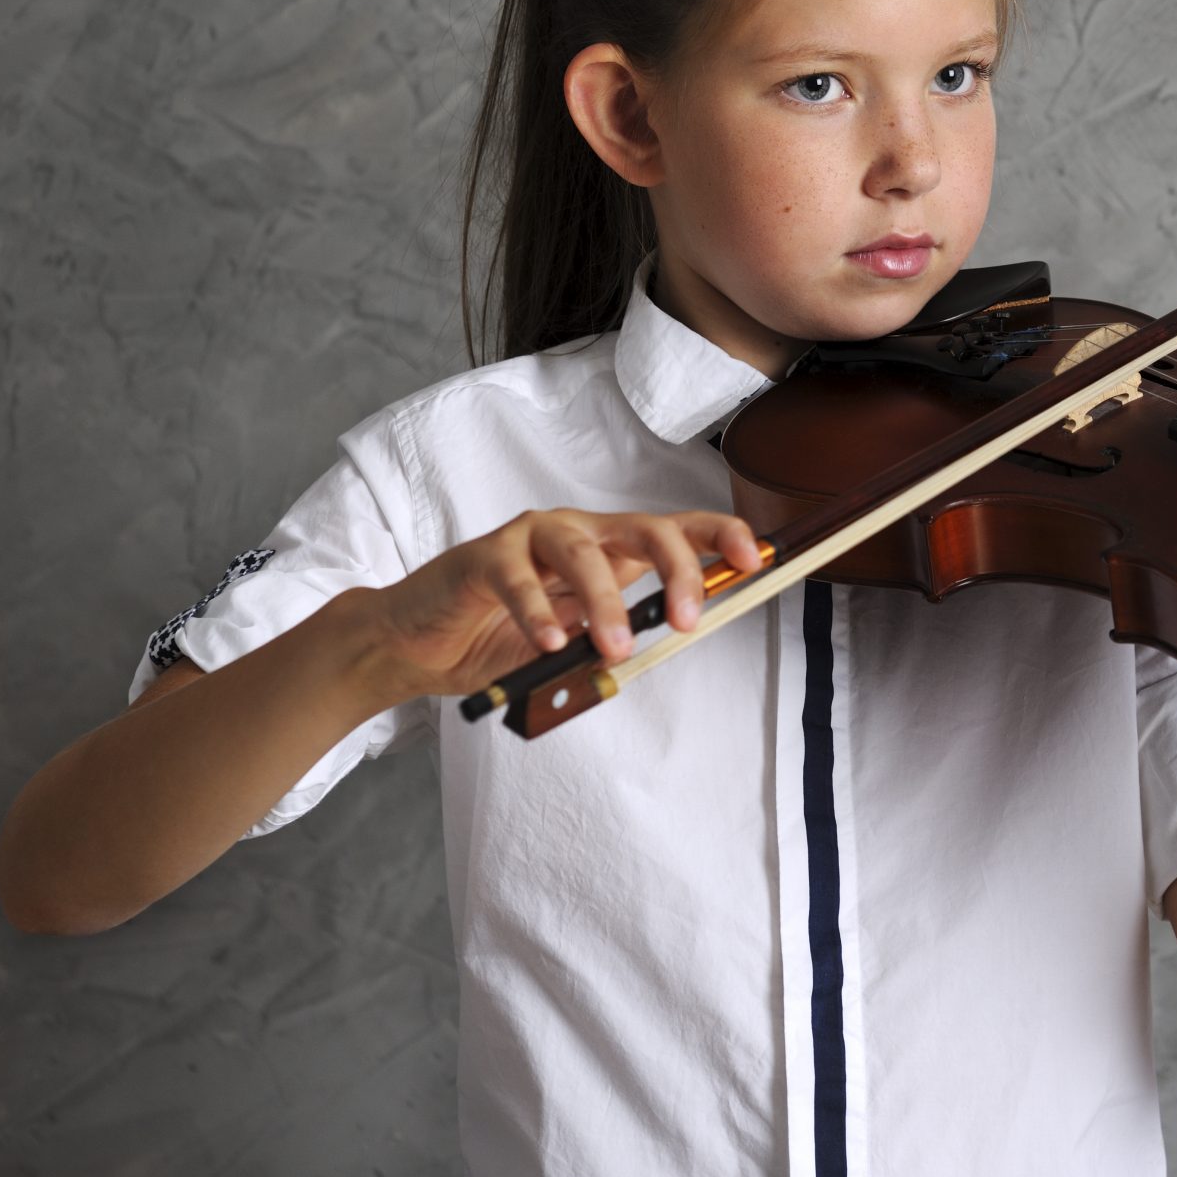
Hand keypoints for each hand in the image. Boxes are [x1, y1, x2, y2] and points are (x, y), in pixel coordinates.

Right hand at [354, 507, 766, 700]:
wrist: (418, 644)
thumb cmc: (500, 637)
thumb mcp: (574, 644)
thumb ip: (613, 638)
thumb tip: (664, 642)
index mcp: (610, 552)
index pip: (677, 530)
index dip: (720, 537)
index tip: (758, 560)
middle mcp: (578, 534)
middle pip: (644, 529)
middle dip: (678, 568)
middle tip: (690, 620)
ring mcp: (529, 539)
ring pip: (582, 553)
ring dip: (605, 602)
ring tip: (614, 647)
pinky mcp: (483, 557)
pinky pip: (517, 578)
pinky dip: (538, 611)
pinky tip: (552, 640)